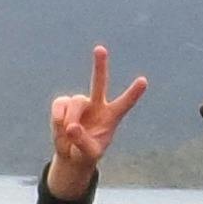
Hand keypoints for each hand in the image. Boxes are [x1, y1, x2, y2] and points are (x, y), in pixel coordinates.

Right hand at [47, 44, 151, 189]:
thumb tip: (71, 126)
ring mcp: (80, 103)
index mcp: (112, 117)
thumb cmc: (87, 153)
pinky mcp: (64, 104)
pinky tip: (60, 124)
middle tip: (100, 49)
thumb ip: (82, 141)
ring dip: (71, 118)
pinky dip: (59, 115)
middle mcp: (97, 105)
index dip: (133, 93)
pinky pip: (60, 104)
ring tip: (69, 132)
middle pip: (99, 82)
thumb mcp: (89, 154)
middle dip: (99, 66)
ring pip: (76, 102)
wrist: (71, 154)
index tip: (143, 81)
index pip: (125, 103)